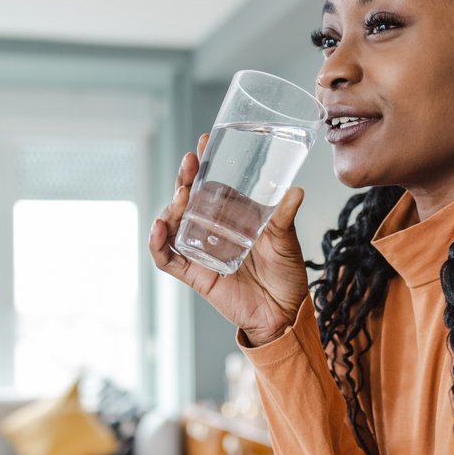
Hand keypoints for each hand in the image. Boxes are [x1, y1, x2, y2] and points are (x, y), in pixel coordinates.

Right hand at [149, 133, 309, 345]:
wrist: (284, 313)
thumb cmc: (286, 274)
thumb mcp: (286, 240)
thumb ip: (285, 217)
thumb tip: (296, 191)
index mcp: (232, 216)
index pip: (211, 184)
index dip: (204, 164)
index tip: (205, 141)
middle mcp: (212, 230)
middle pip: (187, 200)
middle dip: (184, 179)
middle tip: (190, 163)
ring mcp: (200, 251)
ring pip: (173, 224)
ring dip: (171, 206)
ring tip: (182, 195)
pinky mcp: (194, 274)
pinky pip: (167, 257)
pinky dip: (157, 243)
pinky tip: (159, 227)